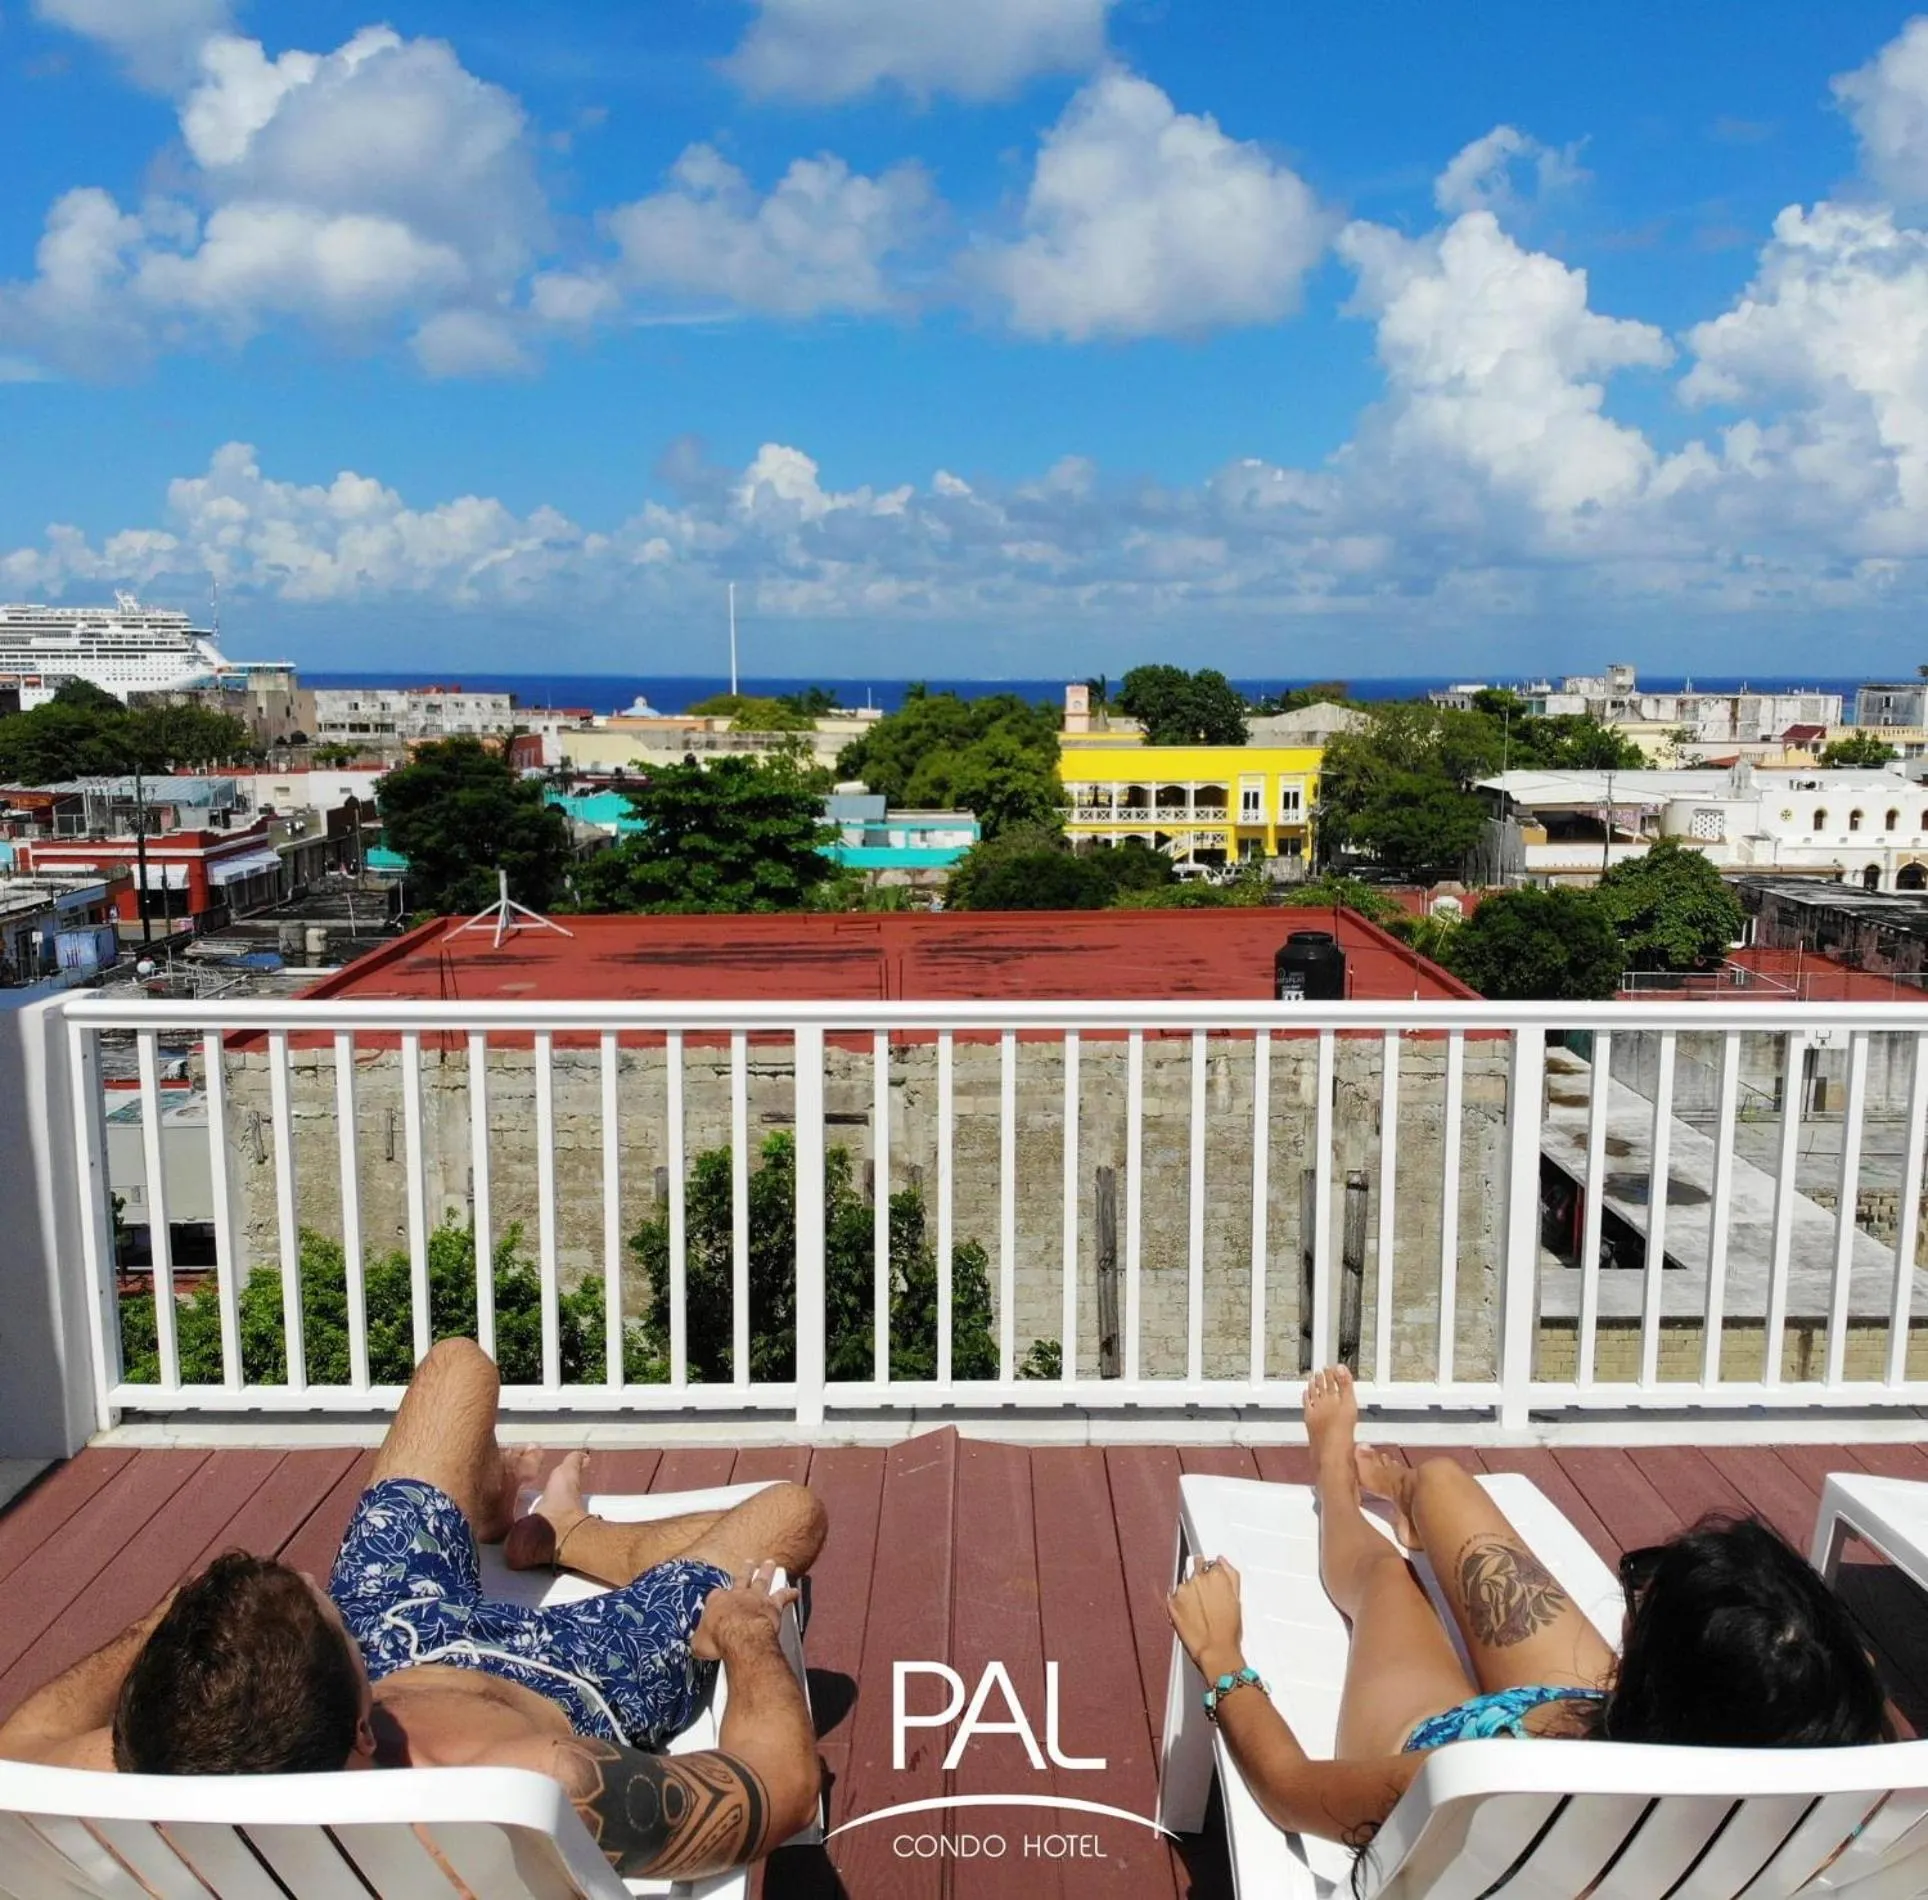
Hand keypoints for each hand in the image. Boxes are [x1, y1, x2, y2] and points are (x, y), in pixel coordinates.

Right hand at [691, 1561, 798, 1661]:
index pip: (716, 1595)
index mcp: (717, 1601)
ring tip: (770, 1563)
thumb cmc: (718, 1639)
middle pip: (742, 1578)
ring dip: (766, 1571)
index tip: (718, 1597)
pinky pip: (783, 1596)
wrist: (740, 1637)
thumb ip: (700, 1641)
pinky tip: (795, 1590)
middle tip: (749, 1562)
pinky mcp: (772, 1605)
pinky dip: (790, 1593)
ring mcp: (756, 1597)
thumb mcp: (699, 1644)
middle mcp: (737, 1594)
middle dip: (745, 1570)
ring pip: (762, 1580)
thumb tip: (698, 1646)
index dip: (718, 1597)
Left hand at [1166, 1555, 1243, 1679]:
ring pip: (1185, 1584)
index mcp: (1215, 1575)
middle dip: (1200, 1580)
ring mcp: (1182, 1590)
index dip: (1211, 1574)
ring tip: (1199, 1610)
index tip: (1212, 1583)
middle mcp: (1197, 1578)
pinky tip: (1189, 1614)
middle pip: (1195, 1570)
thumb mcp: (1237, 1598)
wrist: (1215, 1650)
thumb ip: (1230, 1574)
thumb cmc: (1228, 1629)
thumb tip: (1221, 1560)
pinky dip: (1180, 1602)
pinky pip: (1174, 1597)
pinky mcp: (1171, 1602)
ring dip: (1189, 1592)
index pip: (1210, 1563)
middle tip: (1206, 1599)